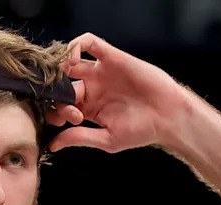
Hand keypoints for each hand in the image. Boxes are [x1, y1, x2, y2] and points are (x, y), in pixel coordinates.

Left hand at [46, 33, 187, 153]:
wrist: (168, 115)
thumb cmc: (142, 131)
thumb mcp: (107, 139)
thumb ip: (79, 137)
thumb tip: (53, 145)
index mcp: (89, 108)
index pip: (61, 105)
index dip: (56, 111)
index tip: (63, 120)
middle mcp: (92, 88)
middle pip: (62, 83)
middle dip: (56, 91)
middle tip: (62, 100)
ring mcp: (100, 72)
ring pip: (71, 60)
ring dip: (60, 65)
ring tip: (61, 76)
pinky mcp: (112, 57)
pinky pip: (90, 43)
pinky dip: (76, 46)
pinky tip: (72, 60)